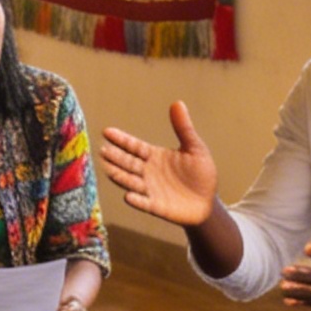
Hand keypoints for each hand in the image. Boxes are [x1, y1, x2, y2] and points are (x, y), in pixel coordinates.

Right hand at [99, 101, 218, 226]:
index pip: (134, 146)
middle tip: (102, 150)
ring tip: (107, 168)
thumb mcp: (195, 148)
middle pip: (128, 163)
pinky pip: (144, 203)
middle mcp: (148, 172)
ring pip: (130, 181)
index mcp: (155, 156)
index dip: (121, 140)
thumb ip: (183, 128)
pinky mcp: (156, 206)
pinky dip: (136, 200)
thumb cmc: (200, 173)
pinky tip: (128, 196)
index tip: (107, 131)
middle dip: (115, 157)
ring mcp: (150, 190)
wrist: (207, 201)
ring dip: (119, 175)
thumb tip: (177, 103)